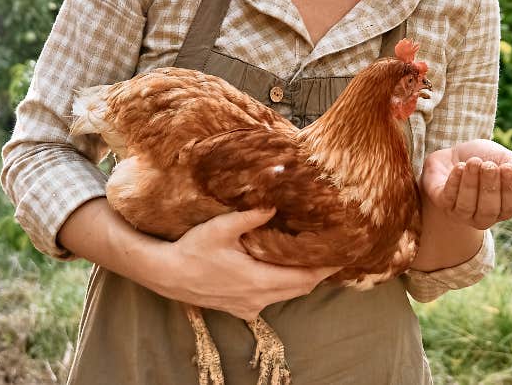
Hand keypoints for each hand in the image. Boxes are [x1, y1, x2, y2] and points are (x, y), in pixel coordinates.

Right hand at [148, 208, 338, 319]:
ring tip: (316, 257)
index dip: (326, 268)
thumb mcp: (221, 228)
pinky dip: (284, 285)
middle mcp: (258, 299)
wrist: (167, 275)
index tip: (344, 256)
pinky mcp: (240, 308)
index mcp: (258, 280)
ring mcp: (249, 306)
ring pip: (287, 294)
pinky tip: (284, 268)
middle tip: (335, 252)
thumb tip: (274, 203)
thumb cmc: (193, 250)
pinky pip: (271, 298)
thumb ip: (250, 216)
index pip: (304, 278)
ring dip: (302, 278)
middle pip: (300, 288)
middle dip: (319, 272)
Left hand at [420, 139, 511, 230]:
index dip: (511, 188)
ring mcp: (461, 212)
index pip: (510, 206)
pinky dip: (454, 182)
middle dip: (490, 186)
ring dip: (471, 183)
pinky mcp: (442, 202)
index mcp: (503, 208)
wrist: (455, 152)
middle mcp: (483, 216)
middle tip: (489, 165)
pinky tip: (459, 167)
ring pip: (467, 205)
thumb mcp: (505, 160)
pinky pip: (448, 198)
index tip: (508, 167)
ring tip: (473, 162)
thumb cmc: (485, 158)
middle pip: (489, 209)